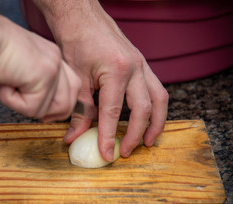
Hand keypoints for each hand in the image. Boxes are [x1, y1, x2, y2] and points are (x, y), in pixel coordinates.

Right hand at [0, 14, 80, 121]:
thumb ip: (31, 86)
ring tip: (10, 88)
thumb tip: (34, 104)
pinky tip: (4, 84)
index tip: (41, 112)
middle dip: (48, 113)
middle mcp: (56, 60)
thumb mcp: (17, 71)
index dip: (57, 105)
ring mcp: (52, 68)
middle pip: (68, 101)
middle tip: (25, 106)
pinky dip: (12, 102)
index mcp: (51, 57)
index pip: (71, 87)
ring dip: (26, 106)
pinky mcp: (43, 76)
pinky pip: (32, 108)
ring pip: (51, 109)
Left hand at [35, 1, 168, 160]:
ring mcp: (142, 65)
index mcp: (116, 70)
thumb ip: (78, 112)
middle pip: (145, 109)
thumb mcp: (76, 80)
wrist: (83, 18)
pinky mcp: (142, 64)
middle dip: (137, 135)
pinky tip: (147, 118)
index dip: (110, 136)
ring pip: (160, 99)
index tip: (108, 154)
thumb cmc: (77, 42)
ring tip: (148, 141)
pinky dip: (155, 107)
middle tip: (127, 152)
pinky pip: (156, 89)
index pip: (114, 112)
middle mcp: (135, 68)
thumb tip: (74, 138)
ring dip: (156, 123)